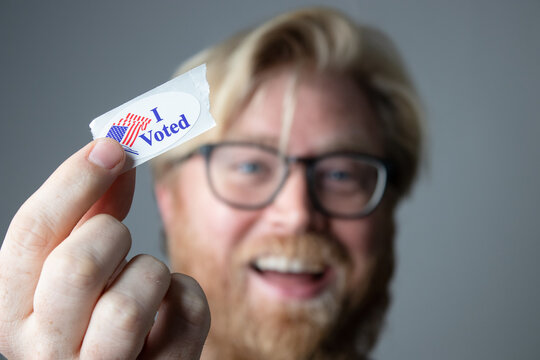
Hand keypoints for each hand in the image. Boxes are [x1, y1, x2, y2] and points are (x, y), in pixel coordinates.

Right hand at [0, 138, 209, 358]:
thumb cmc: (97, 321)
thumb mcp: (78, 274)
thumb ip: (88, 216)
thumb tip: (111, 154)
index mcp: (13, 317)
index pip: (30, 235)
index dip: (74, 180)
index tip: (111, 148)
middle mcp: (46, 354)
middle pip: (78, 265)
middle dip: (110, 235)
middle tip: (119, 242)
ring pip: (130, 303)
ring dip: (149, 274)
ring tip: (143, 288)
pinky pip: (186, 313)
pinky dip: (187, 294)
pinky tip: (169, 309)